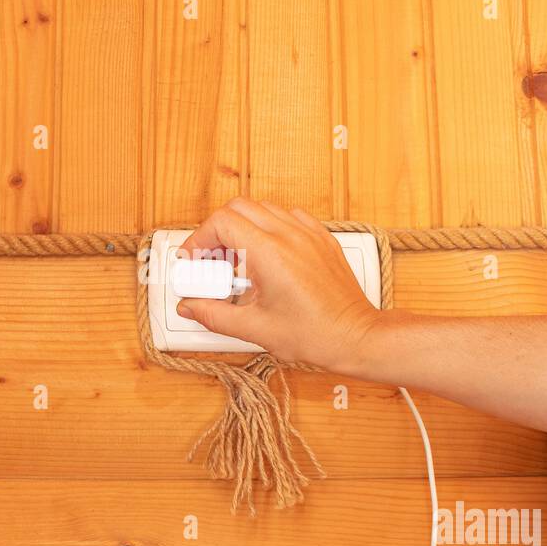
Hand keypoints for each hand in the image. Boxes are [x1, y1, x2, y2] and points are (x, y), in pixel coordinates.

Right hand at [175, 198, 380, 372]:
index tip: (194, 260)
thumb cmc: (315, 334)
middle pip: (238, 208)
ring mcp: (308, 234)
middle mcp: (290, 236)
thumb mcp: (255, 329)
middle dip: (216, 230)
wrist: (356, 337)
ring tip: (237, 260)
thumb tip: (190, 306)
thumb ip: (215, 315)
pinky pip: (288, 217)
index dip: (199, 238)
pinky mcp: (321, 239)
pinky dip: (269, 228)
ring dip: (242, 227)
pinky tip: (267, 255)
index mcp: (270, 254)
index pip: (222, 222)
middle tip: (211, 260)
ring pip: (263, 209)